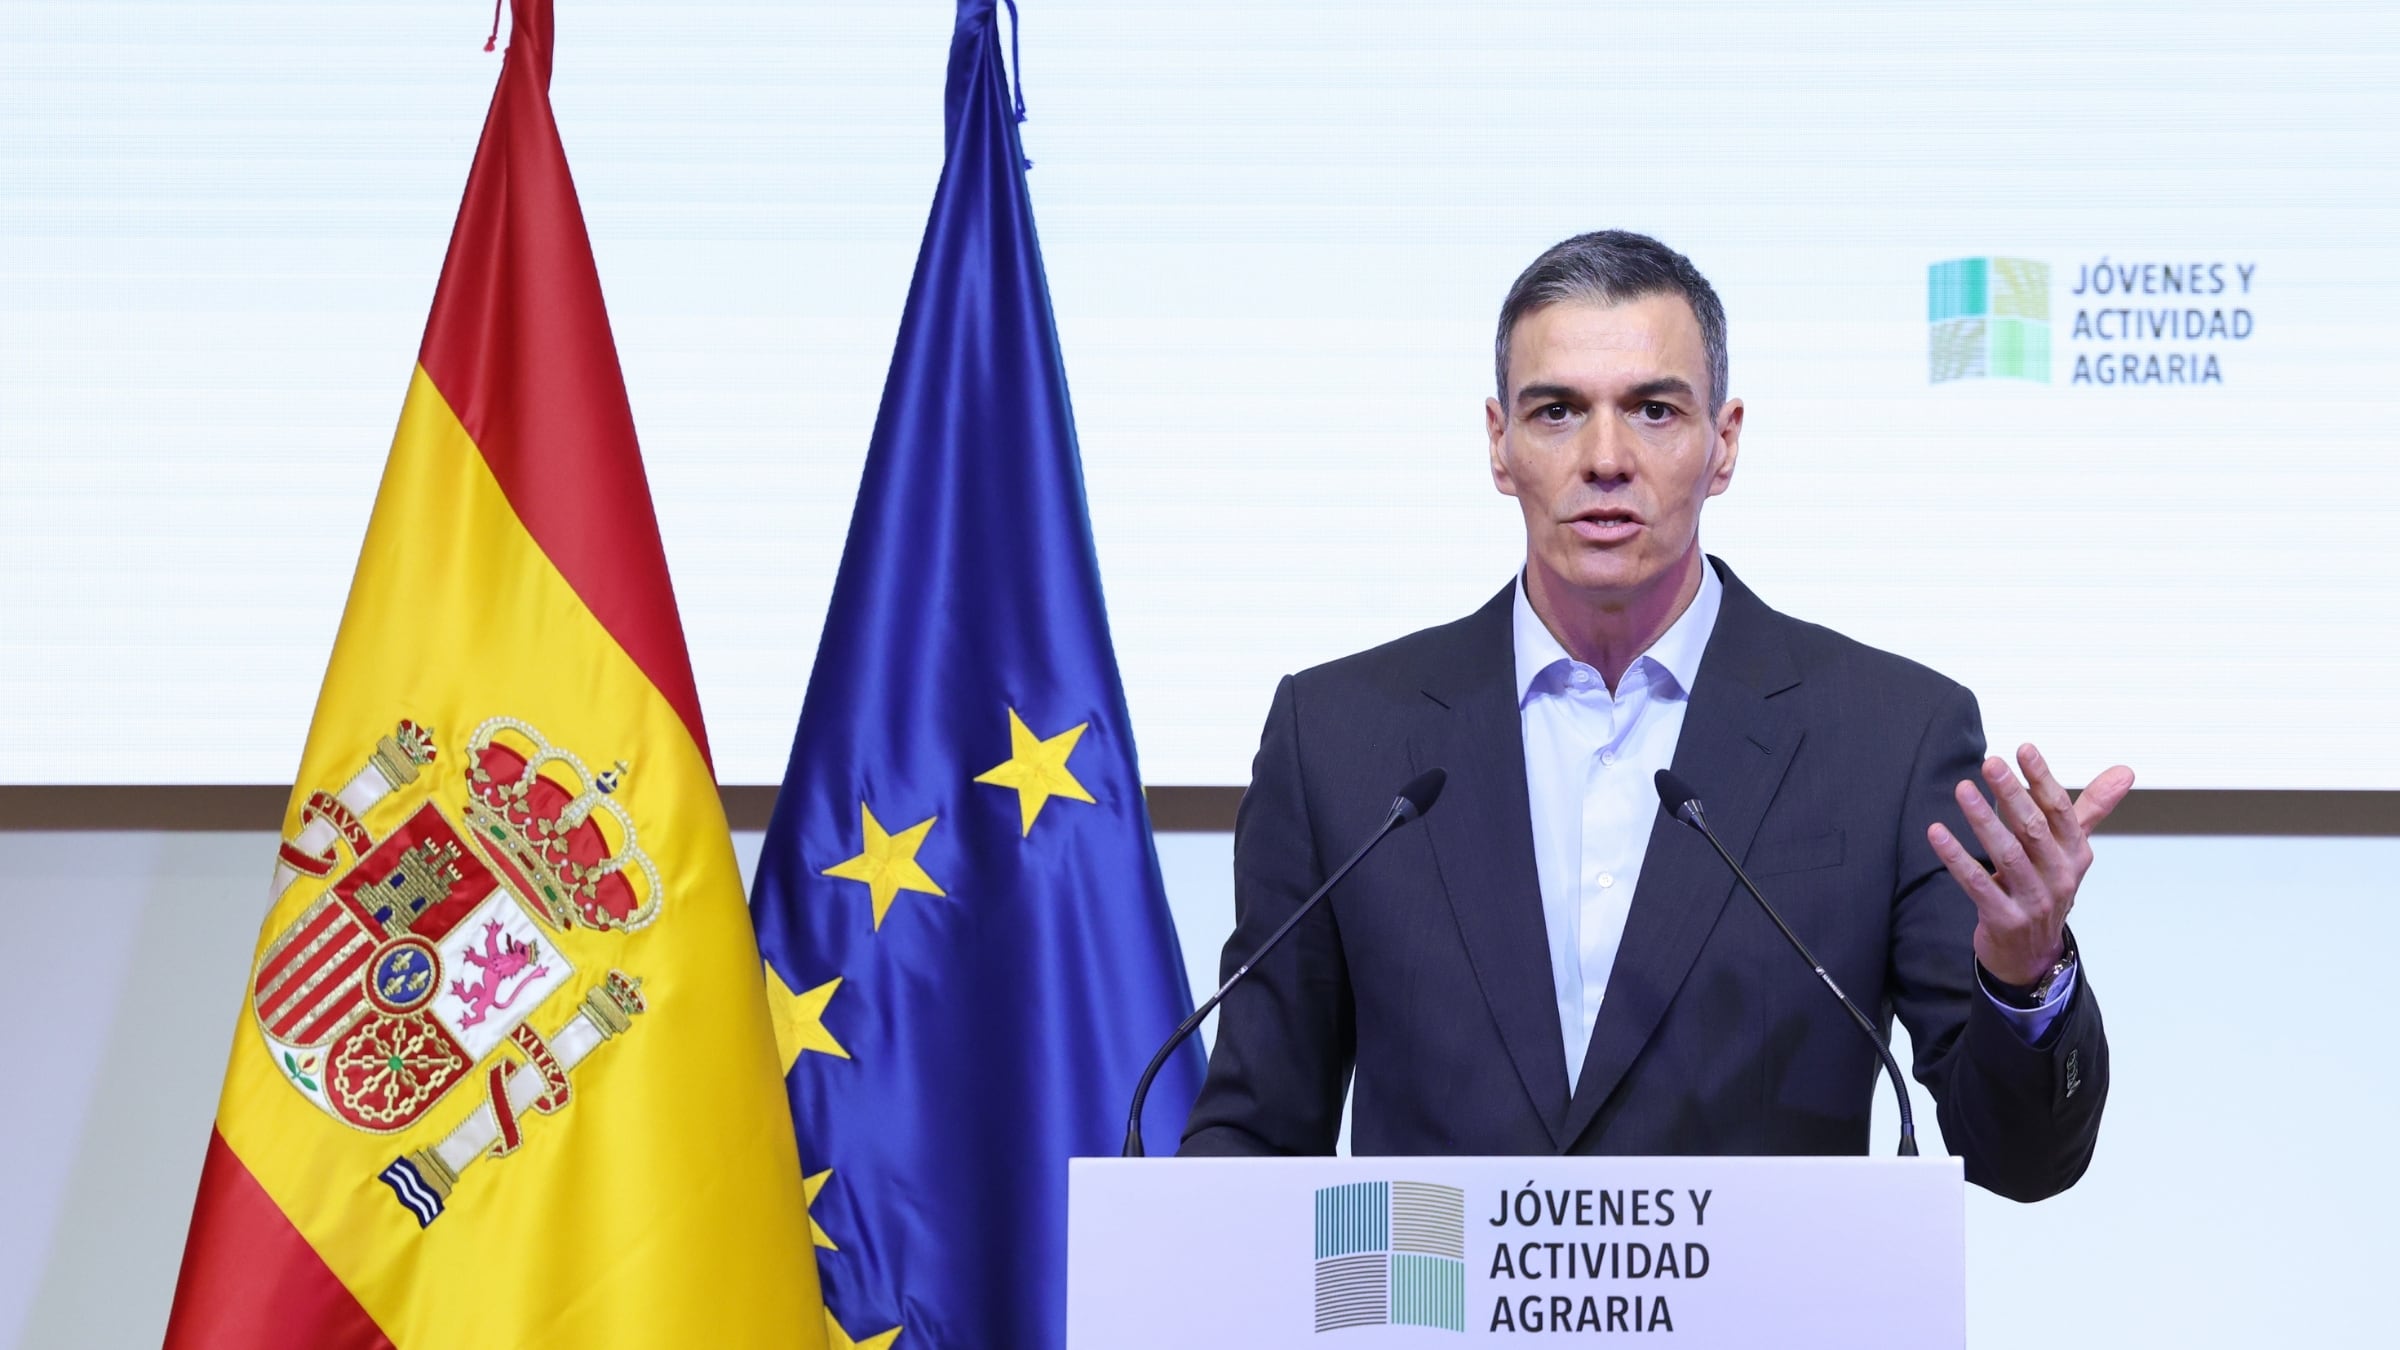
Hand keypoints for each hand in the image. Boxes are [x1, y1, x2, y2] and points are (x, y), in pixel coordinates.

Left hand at [1927, 744, 2134, 987]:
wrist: (2032, 955)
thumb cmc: (2047, 888)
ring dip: (1983, 820)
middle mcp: (2059, 876)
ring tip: (1962, 789)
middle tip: (1990, 763)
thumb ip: (2090, 808)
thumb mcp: (2071, 850)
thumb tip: (2124, 771)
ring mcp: (2033, 900)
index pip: (2060, 810)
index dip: (2042, 779)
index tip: (2024, 749)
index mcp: (2075, 853)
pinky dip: (1956, 858)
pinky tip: (1936, 833)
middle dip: (2012, 794)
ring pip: (2007, 854)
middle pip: (2035, 829)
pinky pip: (1978, 884)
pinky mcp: (2005, 919)